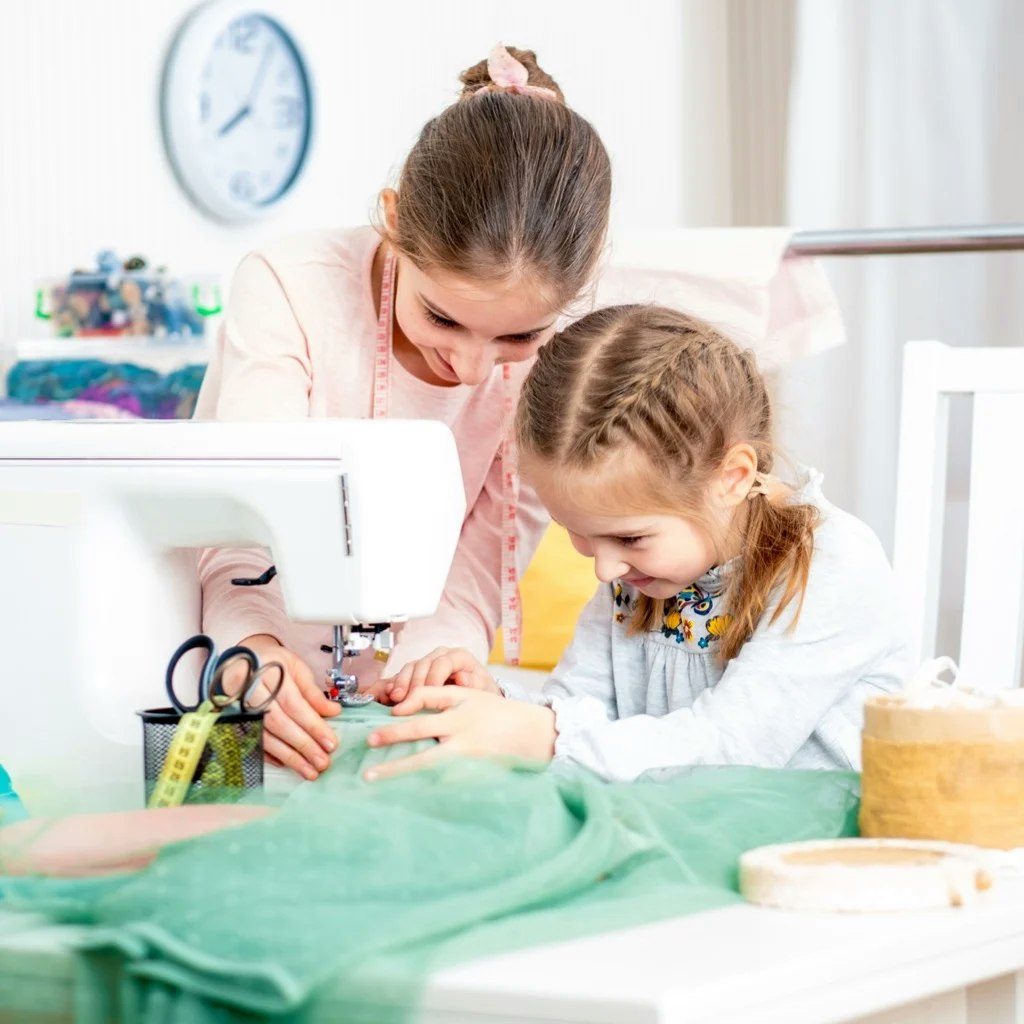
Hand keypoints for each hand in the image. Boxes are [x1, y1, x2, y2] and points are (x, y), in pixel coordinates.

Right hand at [241, 634, 340, 779]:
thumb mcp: (295, 667)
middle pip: (279, 724)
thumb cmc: (271, 663)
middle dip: (303, 745)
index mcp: (267, 675)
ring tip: (310, 771)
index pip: (293, 704)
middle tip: (322, 762)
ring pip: (266, 738)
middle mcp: (249, 694)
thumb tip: (333, 712)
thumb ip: (312, 692)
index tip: (330, 742)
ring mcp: (238, 710)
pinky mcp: (234, 723)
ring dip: (290, 757)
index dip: (313, 725)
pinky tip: (288, 764)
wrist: (239, 663)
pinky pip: (254, 742)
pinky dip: (272, 755)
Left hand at [363, 687, 556, 780]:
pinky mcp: (470, 772)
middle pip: (420, 730)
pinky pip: (439, 781)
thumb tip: (401, 709)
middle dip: (393, 736)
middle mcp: (461, 728)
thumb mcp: (470, 696)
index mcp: (461, 706)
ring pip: (425, 761)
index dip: (405, 705)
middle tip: (369, 741)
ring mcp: (466, 753)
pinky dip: (418, 787)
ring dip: (396, 769)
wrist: (532, 734)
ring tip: (371, 776)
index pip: (427, 699)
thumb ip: (438, 697)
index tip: (387, 716)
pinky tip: (399, 795)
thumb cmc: (496, 713)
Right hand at [376, 647, 501, 704]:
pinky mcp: (414, 675)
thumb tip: (463, 679)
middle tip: (408, 699)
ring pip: (409, 668)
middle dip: (414, 682)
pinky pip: (399, 676)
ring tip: (396, 698)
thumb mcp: (483, 690)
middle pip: (423, 664)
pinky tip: (384, 694)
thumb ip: (475, 684)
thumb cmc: (479, 694)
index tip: (430, 692)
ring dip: (400, 683)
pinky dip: (390, 685)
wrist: (477, 701)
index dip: (435, 676)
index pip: (443, 662)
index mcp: (458, 657)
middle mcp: (440, 657)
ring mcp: (425, 664)